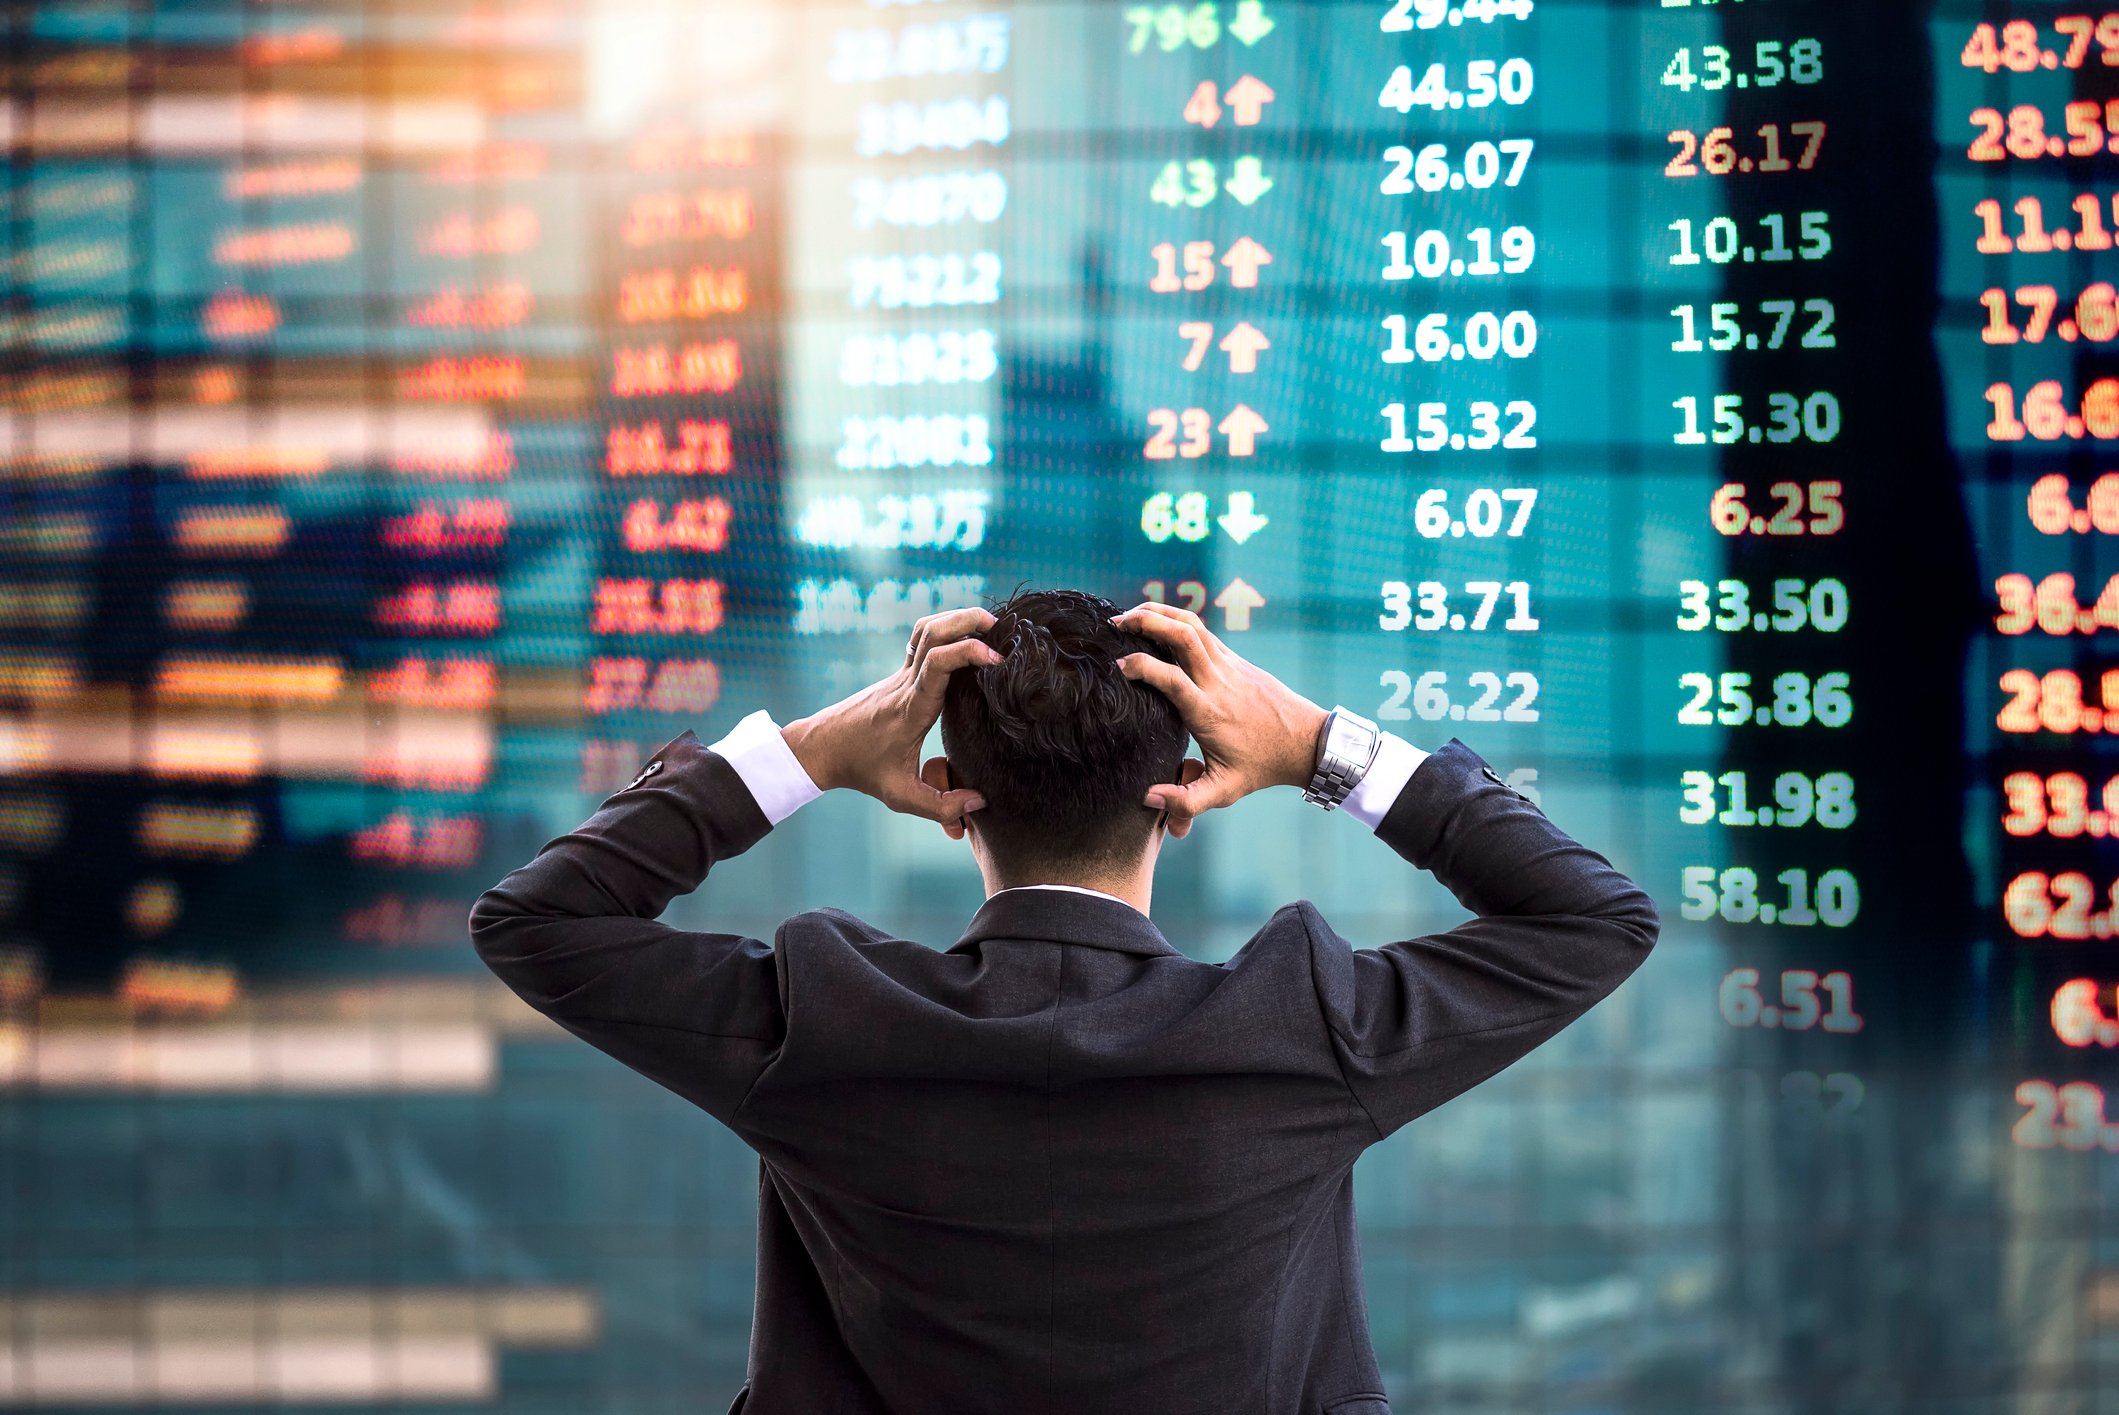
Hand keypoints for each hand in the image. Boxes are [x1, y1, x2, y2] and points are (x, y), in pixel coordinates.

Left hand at [781, 607, 1001, 824]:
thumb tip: (979, 803)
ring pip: (926, 628)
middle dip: (967, 620)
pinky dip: (946, 629)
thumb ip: (941, 806)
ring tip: (988, 625)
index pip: (938, 662)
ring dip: (956, 619)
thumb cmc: (861, 771)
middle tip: (1001, 627)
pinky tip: (965, 639)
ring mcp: (900, 674)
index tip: (996, 660)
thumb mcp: (900, 797)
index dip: (969, 651)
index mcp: (911, 707)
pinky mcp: (899, 674)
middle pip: (933, 632)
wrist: (822, 749)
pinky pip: (922, 640)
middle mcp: (906, 684)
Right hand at [1110, 602, 1328, 834]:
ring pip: (1193, 625)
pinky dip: (1177, 621)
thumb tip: (1148, 798)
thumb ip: (1186, 801)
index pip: (1171, 678)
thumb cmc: (1263, 768)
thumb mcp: (1225, 791)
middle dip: (1146, 621)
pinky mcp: (1236, 660)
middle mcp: (1218, 682)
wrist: (1307, 743)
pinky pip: (1203, 631)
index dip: (1141, 666)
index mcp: (1209, 712)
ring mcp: (1229, 666)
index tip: (1117, 667)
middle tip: (1115, 625)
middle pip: (1182, 636)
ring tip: (1131, 616)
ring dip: (1160, 613)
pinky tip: (1159, 625)